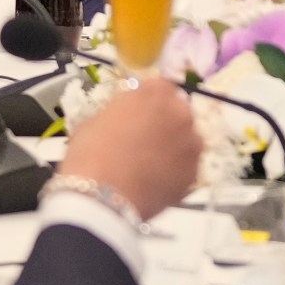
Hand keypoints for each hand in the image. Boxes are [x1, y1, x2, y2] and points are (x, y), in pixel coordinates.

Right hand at [60, 76, 202, 219]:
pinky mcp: (194, 173)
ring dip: (173, 146)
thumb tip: (123, 116)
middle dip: (164, 122)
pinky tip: (154, 181)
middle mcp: (180, 113)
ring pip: (186, 139)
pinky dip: (174, 171)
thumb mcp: (95, 121)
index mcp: (155, 93)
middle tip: (144, 139)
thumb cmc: (90, 155)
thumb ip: (118, 111)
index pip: (160, 86)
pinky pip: (185, 166)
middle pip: (177, 111)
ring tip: (149, 164)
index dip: (148, 100)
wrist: (101, 198)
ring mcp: (192, 144)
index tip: (139, 112)